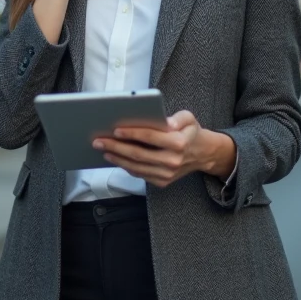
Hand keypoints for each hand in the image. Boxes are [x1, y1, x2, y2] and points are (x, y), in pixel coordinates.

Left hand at [93, 111, 234, 188]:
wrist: (202, 153)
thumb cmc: (190, 132)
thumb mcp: (189, 118)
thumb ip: (178, 118)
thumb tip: (165, 122)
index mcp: (179, 143)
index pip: (150, 137)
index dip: (132, 134)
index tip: (116, 130)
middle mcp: (173, 160)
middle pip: (138, 154)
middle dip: (116, 147)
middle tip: (99, 141)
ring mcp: (167, 174)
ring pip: (136, 167)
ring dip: (117, 159)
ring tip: (103, 149)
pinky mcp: (163, 181)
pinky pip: (140, 174)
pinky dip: (125, 166)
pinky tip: (115, 157)